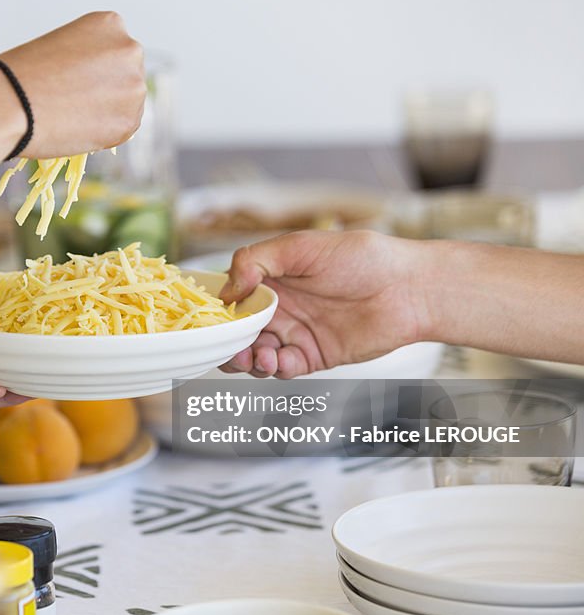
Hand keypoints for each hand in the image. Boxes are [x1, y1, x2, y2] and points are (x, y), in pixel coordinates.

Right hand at [0, 11, 145, 157]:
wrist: (11, 103)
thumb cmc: (22, 75)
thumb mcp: (60, 46)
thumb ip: (89, 60)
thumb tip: (102, 88)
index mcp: (111, 24)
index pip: (114, 52)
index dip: (92, 70)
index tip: (71, 79)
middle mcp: (130, 50)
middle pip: (125, 76)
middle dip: (105, 89)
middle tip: (71, 101)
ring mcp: (134, 86)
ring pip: (127, 104)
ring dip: (106, 112)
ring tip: (71, 114)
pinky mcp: (130, 120)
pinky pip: (122, 129)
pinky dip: (103, 133)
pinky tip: (78, 127)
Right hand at [219, 231, 433, 377]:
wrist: (408, 289)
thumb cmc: (361, 258)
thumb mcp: (301, 246)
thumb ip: (257, 260)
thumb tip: (227, 289)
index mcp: (270, 278)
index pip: (230, 297)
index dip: (215, 309)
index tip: (206, 318)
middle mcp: (278, 307)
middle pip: (237, 331)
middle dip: (226, 342)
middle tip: (228, 346)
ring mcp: (294, 333)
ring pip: (254, 354)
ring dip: (247, 359)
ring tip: (256, 356)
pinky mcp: (312, 356)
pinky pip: (283, 368)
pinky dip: (274, 369)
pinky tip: (277, 361)